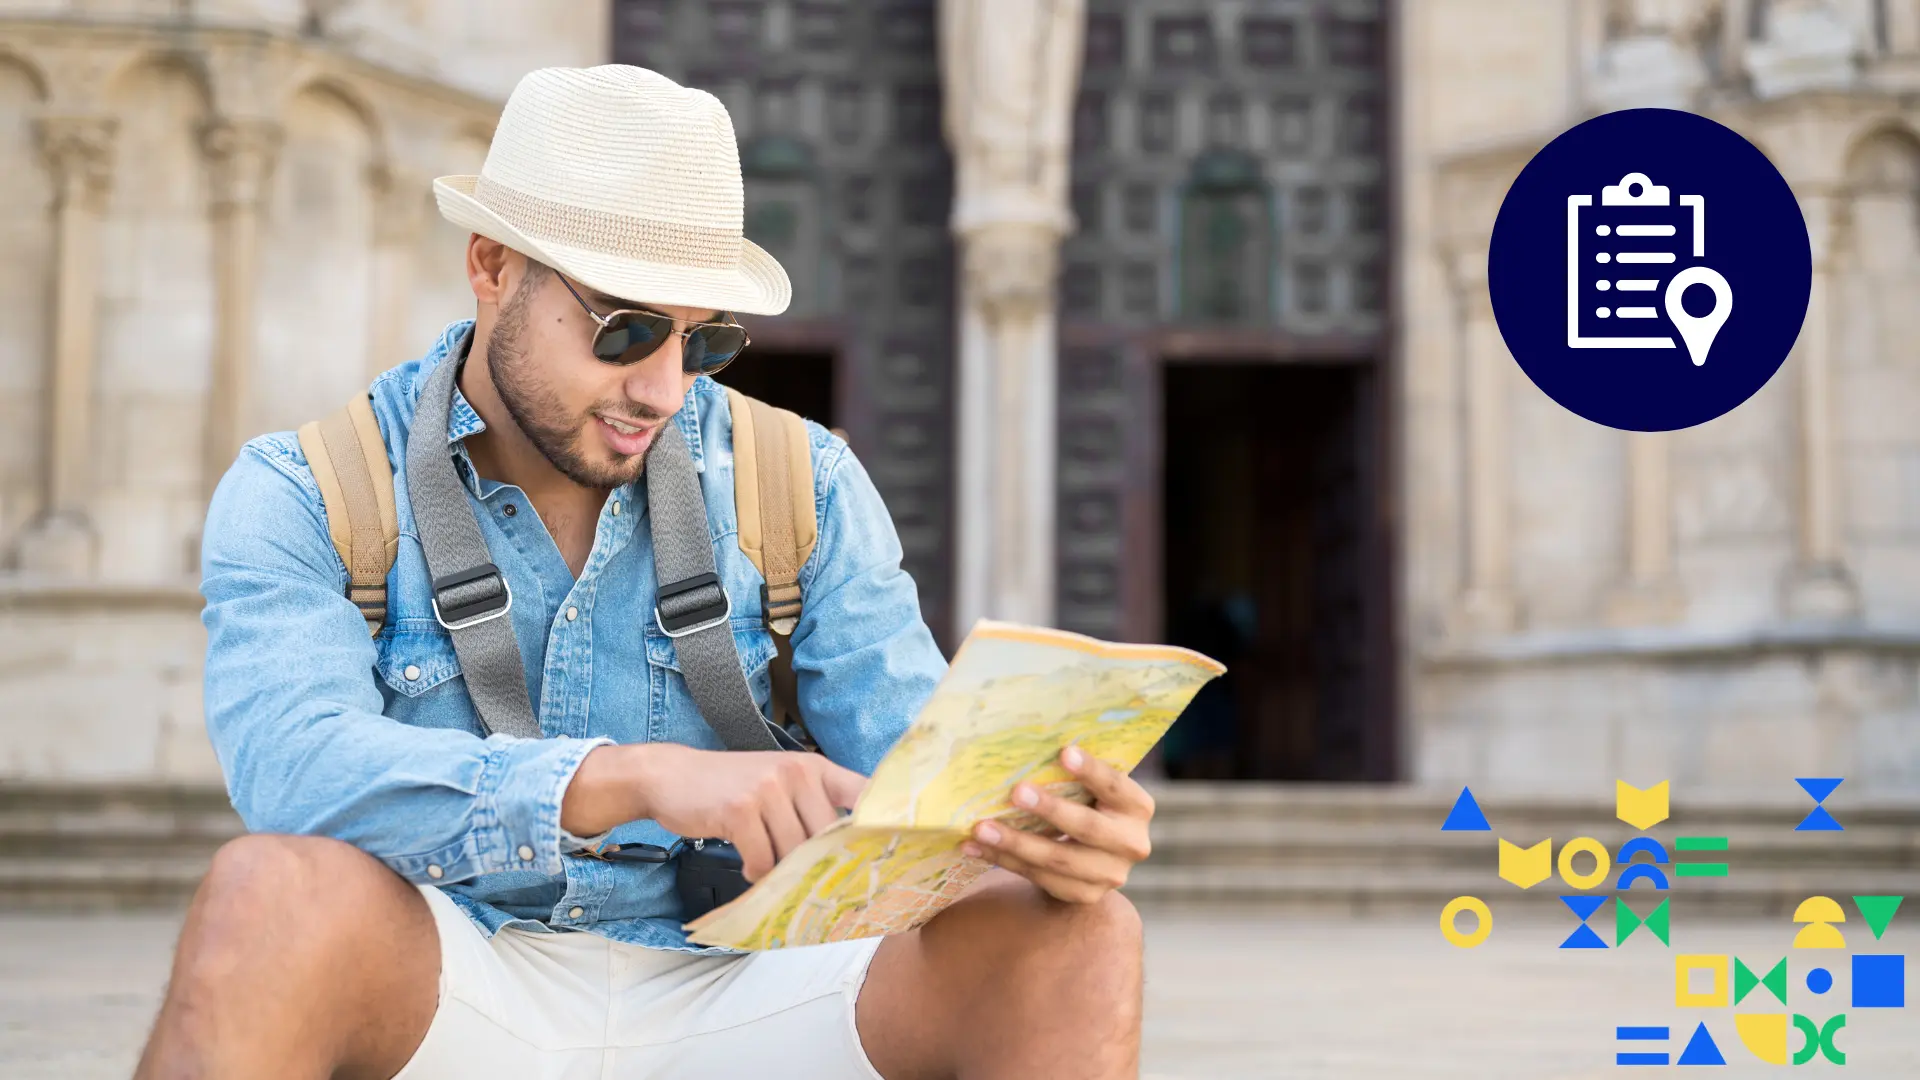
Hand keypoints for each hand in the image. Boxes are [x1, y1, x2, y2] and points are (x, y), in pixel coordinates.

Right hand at [631, 744, 867, 881]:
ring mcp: (768, 789)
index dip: (881, 825)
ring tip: (767, 867)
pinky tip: (747, 865)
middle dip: (816, 865)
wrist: (671, 775)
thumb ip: (812, 808)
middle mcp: (796, 773)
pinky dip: (756, 872)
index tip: (889, 857)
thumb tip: (846, 856)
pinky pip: (762, 859)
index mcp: (814, 768)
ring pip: (794, 853)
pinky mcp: (741, 809)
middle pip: (826, 838)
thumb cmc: (730, 787)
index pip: (863, 794)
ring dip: (780, 871)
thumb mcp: (779, 783)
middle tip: (808, 883)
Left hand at [960, 744, 1153, 904]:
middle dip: (1049, 809)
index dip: (1091, 771)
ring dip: (1015, 842)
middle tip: (1015, 792)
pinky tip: (977, 847)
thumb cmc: (1086, 806)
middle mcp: (1132, 843)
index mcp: (1137, 807)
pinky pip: (1040, 877)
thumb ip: (1074, 775)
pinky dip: (1005, 860)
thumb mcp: (1092, 790)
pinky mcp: (1085, 894)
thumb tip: (1027, 748)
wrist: (1093, 861)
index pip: (1115, 786)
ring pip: (1058, 859)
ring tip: (981, 828)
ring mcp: (1110, 874)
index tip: (1063, 752)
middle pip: (1087, 827)